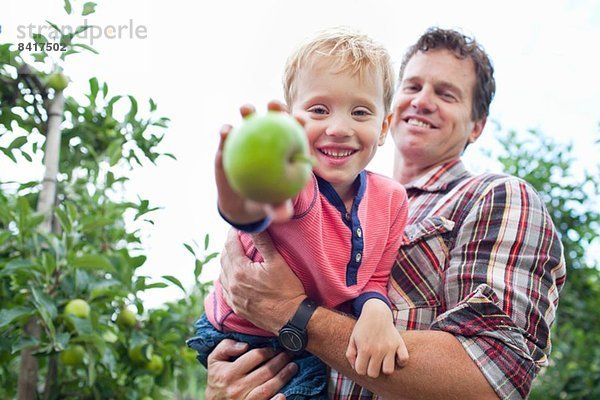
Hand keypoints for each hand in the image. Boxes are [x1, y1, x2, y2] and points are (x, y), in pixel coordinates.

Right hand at [206, 339, 296, 399]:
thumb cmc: (218, 378)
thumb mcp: (215, 360)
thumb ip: (225, 347)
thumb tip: (244, 346)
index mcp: (229, 373)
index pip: (255, 357)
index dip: (268, 350)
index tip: (276, 347)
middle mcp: (237, 388)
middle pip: (265, 371)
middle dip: (281, 361)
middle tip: (290, 354)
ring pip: (268, 388)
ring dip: (283, 377)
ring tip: (293, 367)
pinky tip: (284, 395)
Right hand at [215, 101, 297, 223]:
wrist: (241, 204)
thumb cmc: (265, 202)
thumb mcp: (272, 207)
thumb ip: (279, 209)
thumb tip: (282, 216)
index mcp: (284, 150)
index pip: (294, 132)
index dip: (298, 122)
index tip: (300, 119)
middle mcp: (266, 141)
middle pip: (273, 119)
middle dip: (276, 107)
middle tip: (273, 104)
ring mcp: (247, 141)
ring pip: (248, 122)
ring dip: (248, 112)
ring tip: (246, 109)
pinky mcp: (228, 145)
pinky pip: (227, 136)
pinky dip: (226, 132)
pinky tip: (225, 131)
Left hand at [219, 228, 305, 332]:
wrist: (291, 318)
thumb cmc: (286, 289)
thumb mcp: (277, 262)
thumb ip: (263, 242)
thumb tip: (255, 226)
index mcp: (240, 270)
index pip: (230, 246)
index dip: (232, 234)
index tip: (236, 227)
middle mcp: (232, 284)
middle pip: (224, 259)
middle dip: (229, 246)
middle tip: (235, 238)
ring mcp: (233, 297)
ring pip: (222, 274)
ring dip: (226, 262)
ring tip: (234, 254)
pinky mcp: (237, 308)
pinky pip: (225, 290)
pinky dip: (226, 279)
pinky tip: (232, 276)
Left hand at [346, 299, 408, 377]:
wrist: (376, 312)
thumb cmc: (363, 327)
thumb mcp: (352, 339)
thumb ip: (350, 354)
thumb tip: (356, 368)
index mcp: (364, 348)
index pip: (360, 371)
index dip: (360, 368)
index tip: (361, 361)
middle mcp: (377, 349)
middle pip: (373, 374)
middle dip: (370, 369)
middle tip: (371, 361)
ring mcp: (389, 347)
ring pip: (388, 371)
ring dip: (384, 368)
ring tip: (382, 361)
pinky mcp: (399, 343)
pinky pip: (404, 360)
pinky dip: (401, 361)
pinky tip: (394, 357)